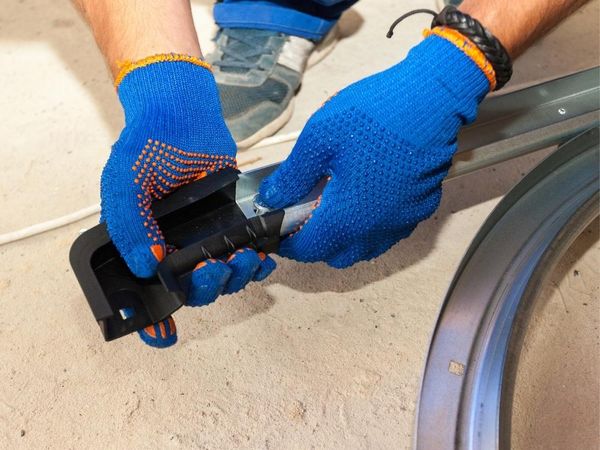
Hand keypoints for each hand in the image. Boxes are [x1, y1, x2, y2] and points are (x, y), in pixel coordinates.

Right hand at [102, 56, 274, 346]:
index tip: (165, 334)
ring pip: (223, 275)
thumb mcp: (122, 184)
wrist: (182, 112)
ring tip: (241, 260)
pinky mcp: (233, 222)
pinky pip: (247, 252)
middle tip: (213, 271)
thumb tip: (148, 265)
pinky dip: (257, 261)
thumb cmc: (146, 146)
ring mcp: (206, 236)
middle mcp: (175, 246)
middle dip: (207, 289)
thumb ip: (128, 225)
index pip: (149, 294)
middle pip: (193, 289)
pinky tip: (261, 257)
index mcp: (144, 245)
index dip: (155, 319)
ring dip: (235, 278)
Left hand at [258, 32, 491, 267]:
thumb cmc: (374, 115)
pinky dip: (371, 227)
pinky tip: (366, 199)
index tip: (276, 230)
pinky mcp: (420, 208)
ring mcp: (402, 220)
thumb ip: (291, 177)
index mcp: (347, 216)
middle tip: (303, 214)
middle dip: (315, 243)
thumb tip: (271, 199)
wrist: (432, 99)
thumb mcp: (319, 139)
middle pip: (337, 255)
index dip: (286, 242)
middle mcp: (376, 228)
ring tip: (333, 206)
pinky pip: (388, 232)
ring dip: (344, 238)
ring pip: (365, 248)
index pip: (308, 248)